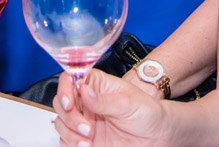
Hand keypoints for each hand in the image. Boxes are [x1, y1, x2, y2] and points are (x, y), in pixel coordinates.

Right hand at [54, 70, 169, 145]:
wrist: (157, 137)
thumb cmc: (148, 113)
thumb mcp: (129, 102)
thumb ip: (105, 99)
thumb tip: (83, 91)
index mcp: (96, 85)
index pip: (70, 79)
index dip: (64, 89)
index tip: (69, 102)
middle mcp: (86, 102)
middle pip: (61, 102)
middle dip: (68, 116)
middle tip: (87, 127)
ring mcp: (84, 120)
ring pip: (61, 123)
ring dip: (70, 133)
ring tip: (89, 139)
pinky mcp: (84, 139)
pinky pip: (66, 141)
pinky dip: (71, 144)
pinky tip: (87, 146)